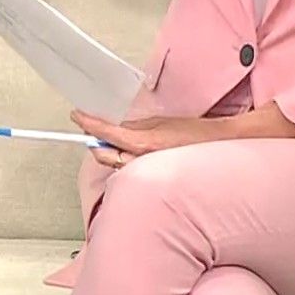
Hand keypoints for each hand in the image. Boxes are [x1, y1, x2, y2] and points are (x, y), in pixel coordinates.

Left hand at [71, 110, 234, 169]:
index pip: (106, 134)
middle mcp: (141, 161)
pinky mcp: (152, 178)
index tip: (77, 116)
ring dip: (108, 152)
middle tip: (90, 130)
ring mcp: (146, 172)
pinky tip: (126, 154)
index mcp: (143, 143)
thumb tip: (115, 129)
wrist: (217, 148)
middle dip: (95, 143)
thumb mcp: (160, 123)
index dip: (88, 124)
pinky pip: (128, 171)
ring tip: (110, 141)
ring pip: (114, 165)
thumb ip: (134, 127)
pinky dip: (121, 161)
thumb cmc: (193, 134)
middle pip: (104, 155)